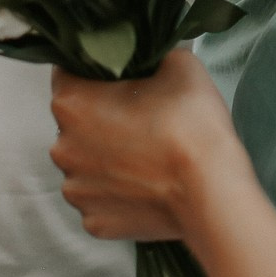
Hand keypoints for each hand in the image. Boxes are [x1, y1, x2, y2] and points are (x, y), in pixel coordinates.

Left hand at [50, 51, 244, 243]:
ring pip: (86, 162)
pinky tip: (146, 184)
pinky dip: (117, 191)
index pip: (67, 71)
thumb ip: (150, 55)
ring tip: (147, 155)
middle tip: (141, 115)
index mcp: (72, 103)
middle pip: (75, 121)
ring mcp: (76, 190)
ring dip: (107, 156)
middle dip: (101, 115)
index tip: (120, 75)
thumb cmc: (192, 125)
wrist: (212, 192)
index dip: (95, 69)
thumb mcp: (179, 63)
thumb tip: (148, 59)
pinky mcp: (94, 221)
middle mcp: (62, 148)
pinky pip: (99, 197)